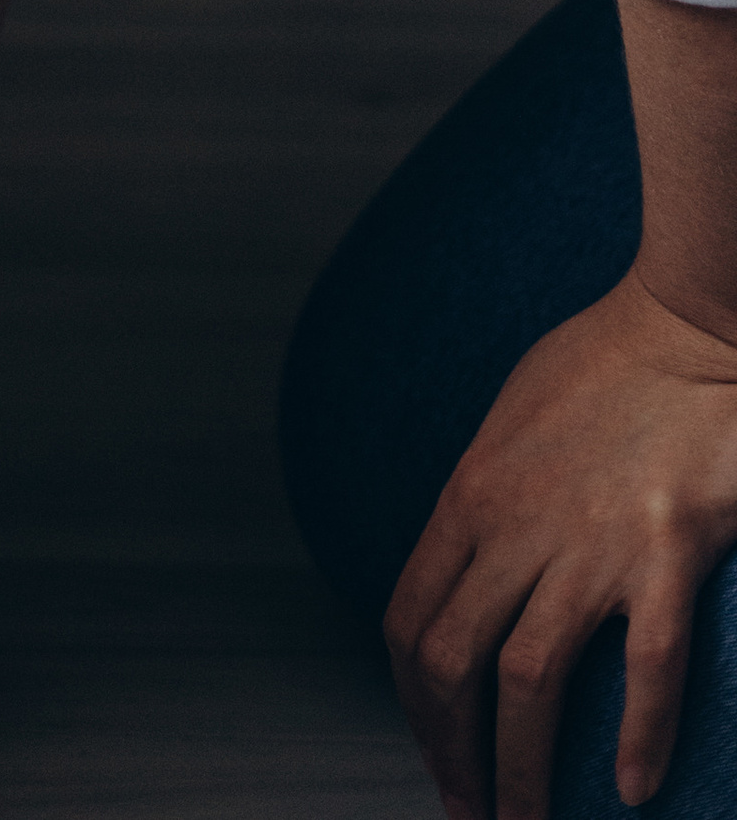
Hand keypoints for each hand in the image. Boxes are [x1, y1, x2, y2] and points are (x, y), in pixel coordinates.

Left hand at [385, 268, 736, 813]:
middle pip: (451, 663)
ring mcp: (590, 541)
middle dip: (450, 754)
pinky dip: (638, 734)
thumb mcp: (507, 423)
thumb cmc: (602, 366)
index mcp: (471, 495)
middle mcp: (516, 525)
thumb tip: (468, 565)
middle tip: (469, 814)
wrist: (686, 325)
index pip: (408, 618)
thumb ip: (485, 500)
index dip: (411, 703)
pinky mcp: (665, 548)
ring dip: (520, 771)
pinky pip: (645, 664)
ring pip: (527, 682)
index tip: (432, 752)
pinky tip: (630, 787)